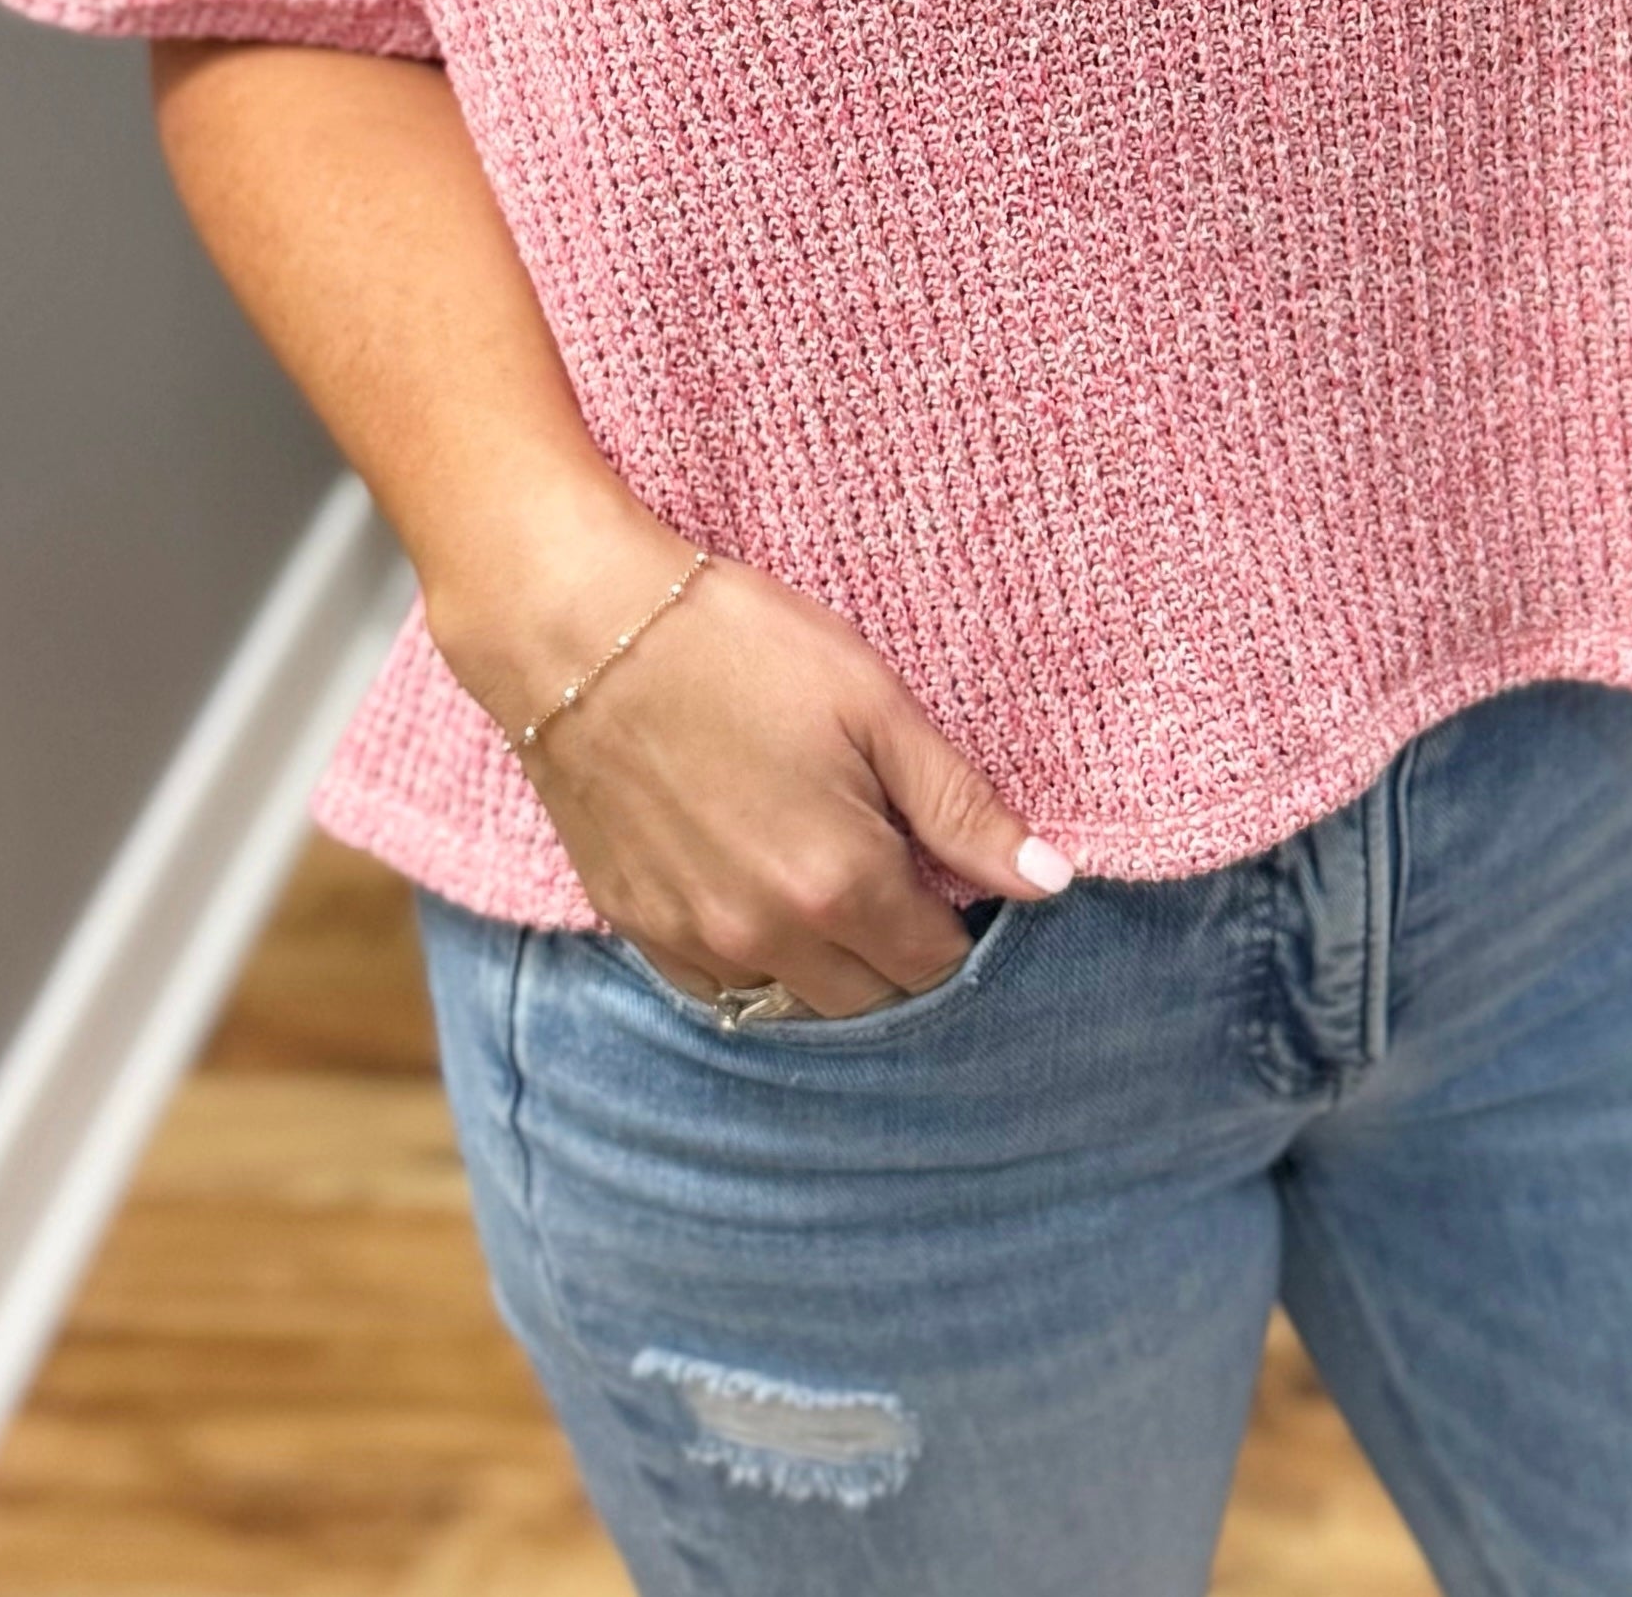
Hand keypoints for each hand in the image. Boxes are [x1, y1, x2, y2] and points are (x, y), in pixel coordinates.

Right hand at [432, 517, 1075, 1020]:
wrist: (580, 630)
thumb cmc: (738, 644)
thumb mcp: (873, 703)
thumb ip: (962, 807)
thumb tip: (1052, 883)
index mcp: (840, 882)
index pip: (935, 964)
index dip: (958, 919)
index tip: (949, 867)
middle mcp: (768, 936)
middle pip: (869, 997)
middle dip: (898, 948)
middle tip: (894, 865)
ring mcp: (695, 940)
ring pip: (792, 1001)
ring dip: (828, 962)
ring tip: (828, 875)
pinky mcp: (637, 926)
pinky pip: (718, 986)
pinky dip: (755, 958)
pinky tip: (758, 885)